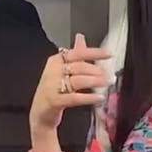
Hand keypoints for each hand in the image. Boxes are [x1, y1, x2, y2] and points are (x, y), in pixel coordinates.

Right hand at [29, 33, 110, 151]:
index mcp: (55, 61)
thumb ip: (74, 55)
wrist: (40, 114)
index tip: (109, 54)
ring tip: (107, 83)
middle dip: (97, 70)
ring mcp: (52, 86)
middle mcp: (52, 72)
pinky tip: (99, 98)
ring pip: (78, 81)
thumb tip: (80, 37)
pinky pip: (74, 98)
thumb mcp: (61, 70)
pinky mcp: (54, 101)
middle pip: (78, 67)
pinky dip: (88, 97)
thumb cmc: (53, 91)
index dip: (94, 52)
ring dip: (95, 81)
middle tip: (110, 75)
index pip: (77, 53)